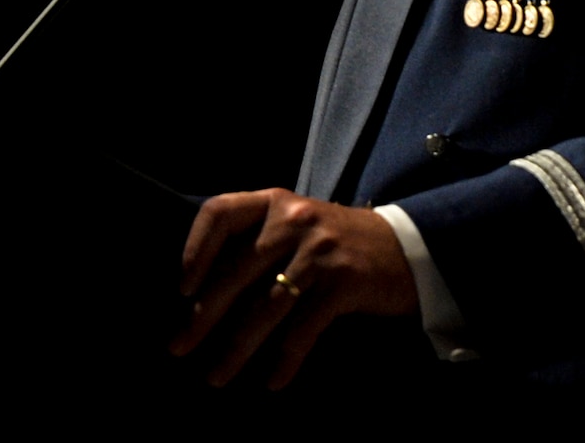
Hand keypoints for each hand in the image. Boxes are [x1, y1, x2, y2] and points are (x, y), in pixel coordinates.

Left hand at [170, 188, 417, 388]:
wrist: (404, 248)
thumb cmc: (334, 243)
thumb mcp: (294, 226)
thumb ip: (256, 241)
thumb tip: (199, 291)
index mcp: (273, 202)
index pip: (220, 213)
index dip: (195, 250)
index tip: (181, 289)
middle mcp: (293, 220)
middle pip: (236, 271)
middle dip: (203, 315)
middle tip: (180, 346)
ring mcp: (319, 250)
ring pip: (266, 307)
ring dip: (237, 348)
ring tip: (217, 376)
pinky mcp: (344, 281)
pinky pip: (304, 328)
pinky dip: (286, 359)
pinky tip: (273, 381)